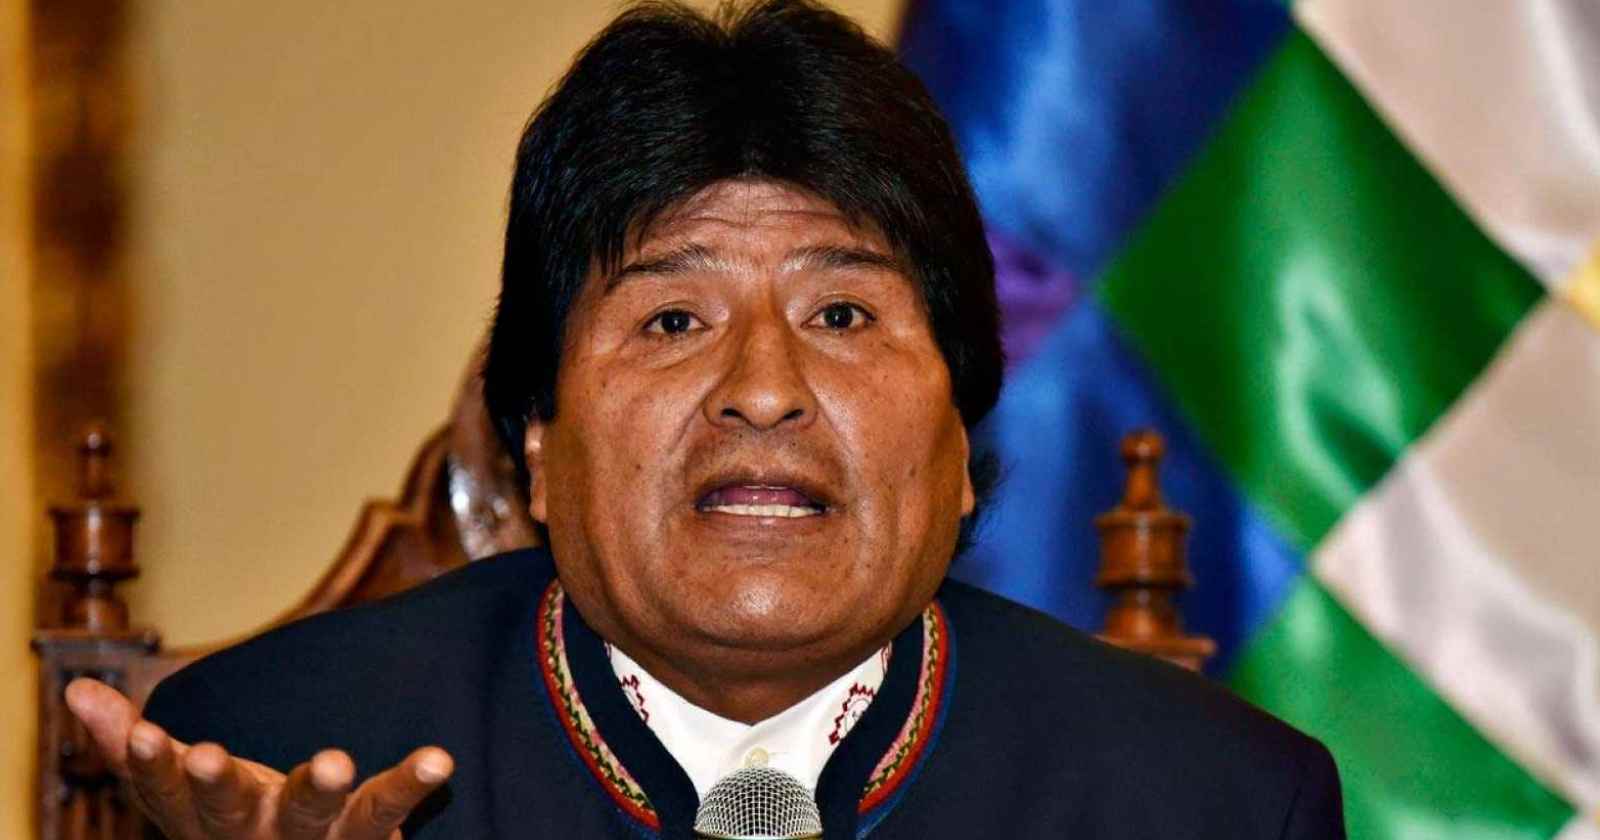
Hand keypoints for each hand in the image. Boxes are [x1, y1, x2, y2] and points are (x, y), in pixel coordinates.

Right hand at [65, 677, 453, 838]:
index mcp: (201, 822)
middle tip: (206, 754)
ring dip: (320, 787)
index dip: (149, 765)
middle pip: (228, 812)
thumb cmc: (238, 819)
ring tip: (335, 761)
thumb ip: (131, 744)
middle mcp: (252, 838)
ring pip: (310, 816)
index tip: (144, 733)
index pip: (164, 794)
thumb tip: (76, 690)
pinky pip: (390, 808)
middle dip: (216, 785)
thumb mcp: (182, 788)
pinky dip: (412, 783)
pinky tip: (438, 759)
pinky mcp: (367, 836)